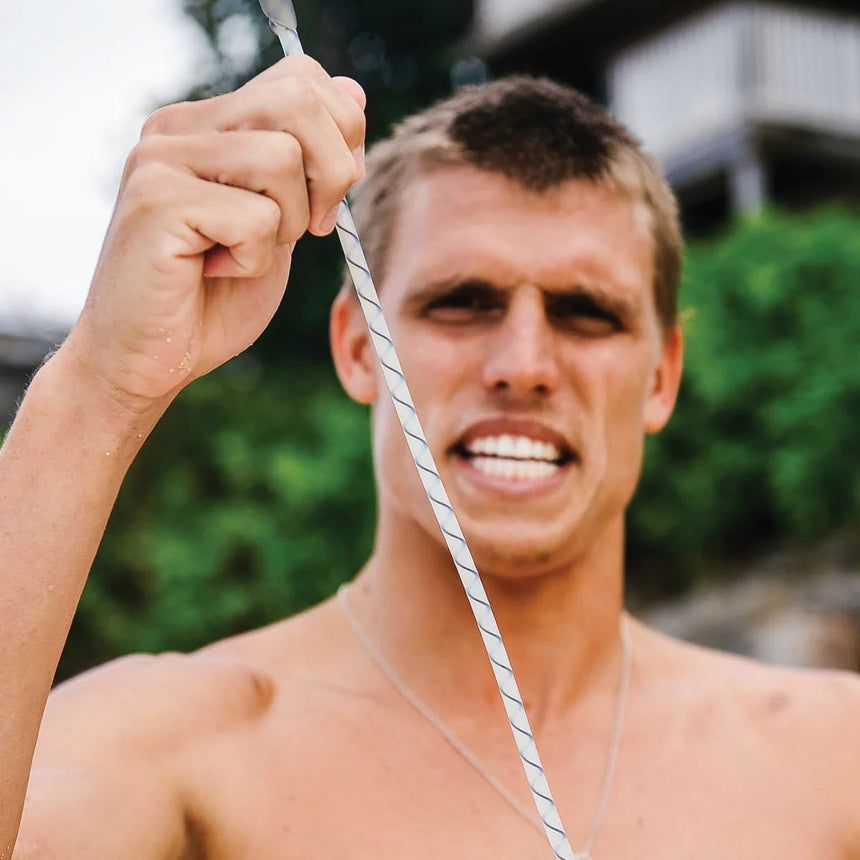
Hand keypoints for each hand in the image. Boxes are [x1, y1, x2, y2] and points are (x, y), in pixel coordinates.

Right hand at [61, 56, 364, 410]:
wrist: (148, 359)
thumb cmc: (212, 299)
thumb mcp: (281, 224)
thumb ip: (309, 164)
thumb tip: (354, 94)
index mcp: (209, 125)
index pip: (300, 78)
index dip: (341, 134)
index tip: (329, 197)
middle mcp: (178, 127)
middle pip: (297, 99)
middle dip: (331, 173)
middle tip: (312, 229)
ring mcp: (161, 158)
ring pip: (281, 157)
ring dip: (287, 225)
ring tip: (243, 254)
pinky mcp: (157, 201)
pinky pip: (256, 216)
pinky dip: (254, 259)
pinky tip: (214, 272)